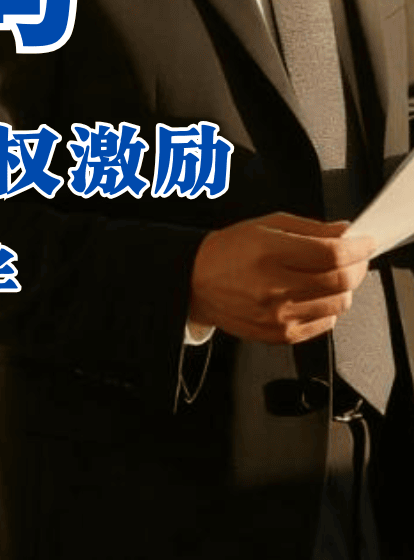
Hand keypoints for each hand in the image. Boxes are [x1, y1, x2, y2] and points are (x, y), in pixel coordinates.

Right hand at [188, 212, 374, 343]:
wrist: (194, 282)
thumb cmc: (227, 251)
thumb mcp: (264, 225)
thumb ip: (309, 228)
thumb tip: (344, 232)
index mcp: (268, 252)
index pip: (331, 254)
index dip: (357, 247)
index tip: (365, 242)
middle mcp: (273, 286)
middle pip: (340, 281)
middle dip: (357, 266)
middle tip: (354, 258)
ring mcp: (278, 314)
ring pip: (339, 304)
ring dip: (344, 288)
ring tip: (329, 276)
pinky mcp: (280, 334)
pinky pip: (325, 323)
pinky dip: (328, 308)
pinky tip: (313, 295)